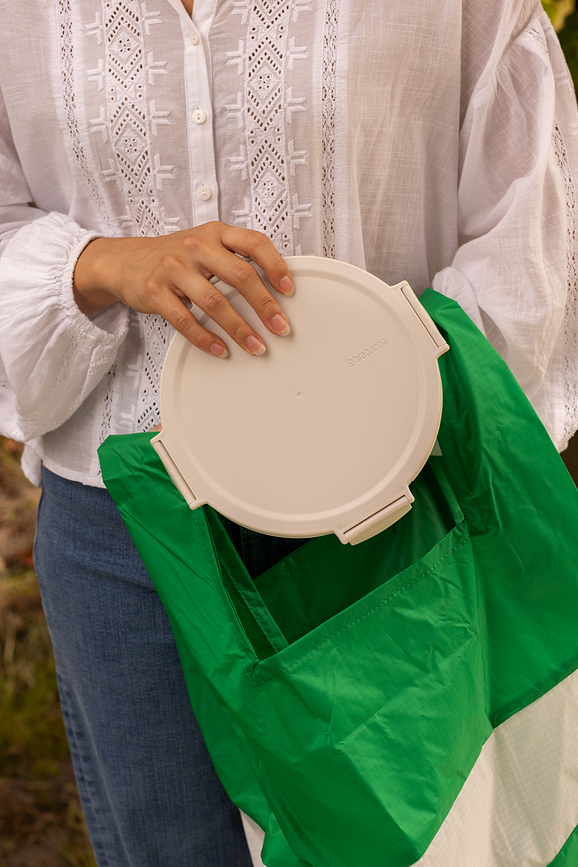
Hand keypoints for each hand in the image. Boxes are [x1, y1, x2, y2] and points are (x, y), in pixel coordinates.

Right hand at [73, 222, 293, 356]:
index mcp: (214, 233)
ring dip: (239, 328)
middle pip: (239, 275)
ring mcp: (173, 268)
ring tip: (256, 346)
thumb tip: (274, 287)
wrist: (123, 261)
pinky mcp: (155, 292)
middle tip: (281, 328)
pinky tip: (221, 350)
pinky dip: (206, 339)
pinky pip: (185, 320)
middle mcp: (195, 246)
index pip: (254, 243)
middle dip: (265, 305)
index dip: (276, 266)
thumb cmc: (174, 257)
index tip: (290, 290)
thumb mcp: (204, 244)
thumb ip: (234, 257)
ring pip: (215, 302)